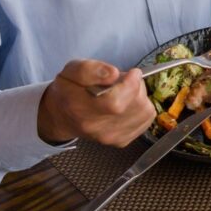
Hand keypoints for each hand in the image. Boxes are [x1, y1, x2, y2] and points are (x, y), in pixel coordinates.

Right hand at [37, 59, 153, 146]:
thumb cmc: (69, 90)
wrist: (64, 116)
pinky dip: (142, 108)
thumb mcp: (71, 70)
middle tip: (124, 81)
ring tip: (125, 92)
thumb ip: (91, 69)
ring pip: (145, 112)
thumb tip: (113, 73)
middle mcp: (97, 128)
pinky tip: (128, 103)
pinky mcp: (122, 141)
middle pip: (135, 105)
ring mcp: (111, 138)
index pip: (115, 102)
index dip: (130, 84)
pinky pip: (146, 120)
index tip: (132, 73)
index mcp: (81, 109)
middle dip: (136, 86)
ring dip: (141, 96)